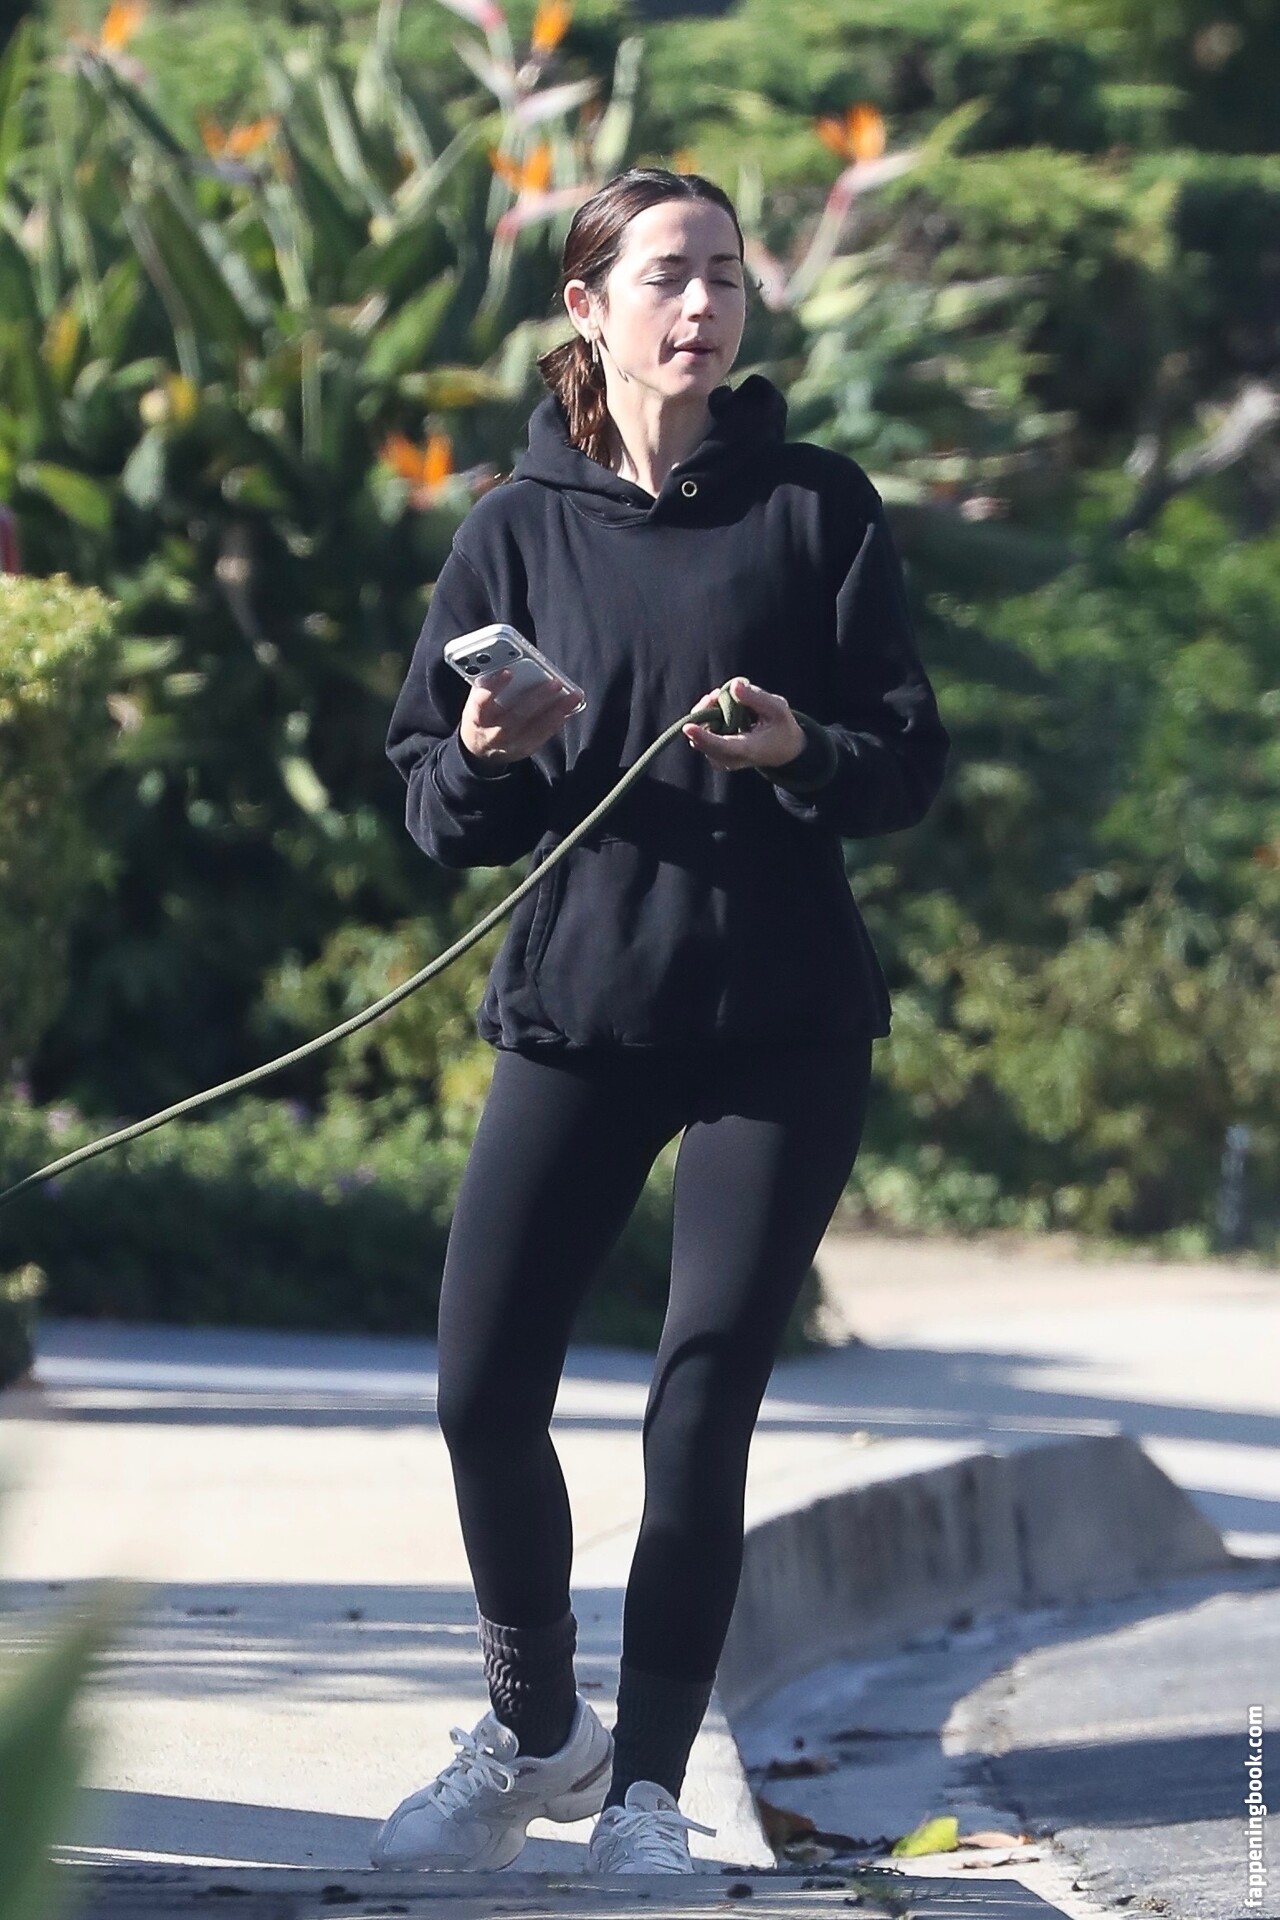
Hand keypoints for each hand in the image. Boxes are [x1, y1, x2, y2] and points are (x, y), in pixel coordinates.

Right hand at [460, 668, 579, 765]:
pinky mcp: (524, 750)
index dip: (494, 686)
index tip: (509, 671)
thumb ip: (490, 685)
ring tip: (573, 695)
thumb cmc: (482, 715)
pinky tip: (568, 709)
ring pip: (535, 728)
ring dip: (557, 710)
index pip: (482, 701)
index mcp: (476, 716)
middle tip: (556, 682)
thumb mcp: (477, 701)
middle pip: (516, 715)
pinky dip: (557, 721)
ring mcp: (510, 744)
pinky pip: (543, 736)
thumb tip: (514, 662)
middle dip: (538, 698)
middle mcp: (493, 733)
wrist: (479, 750)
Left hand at [681, 676, 805, 772]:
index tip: (688, 727)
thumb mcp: (778, 709)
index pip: (722, 746)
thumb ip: (757, 698)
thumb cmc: (781, 727)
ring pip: (698, 739)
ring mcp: (722, 761)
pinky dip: (707, 721)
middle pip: (702, 741)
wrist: (783, 750)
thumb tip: (733, 685)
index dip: (703, 736)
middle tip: (717, 693)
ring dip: (705, 715)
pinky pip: (702, 738)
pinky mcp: (717, 756)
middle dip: (704, 713)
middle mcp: (731, 760)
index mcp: (748, 749)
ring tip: (721, 698)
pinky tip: (720, 710)